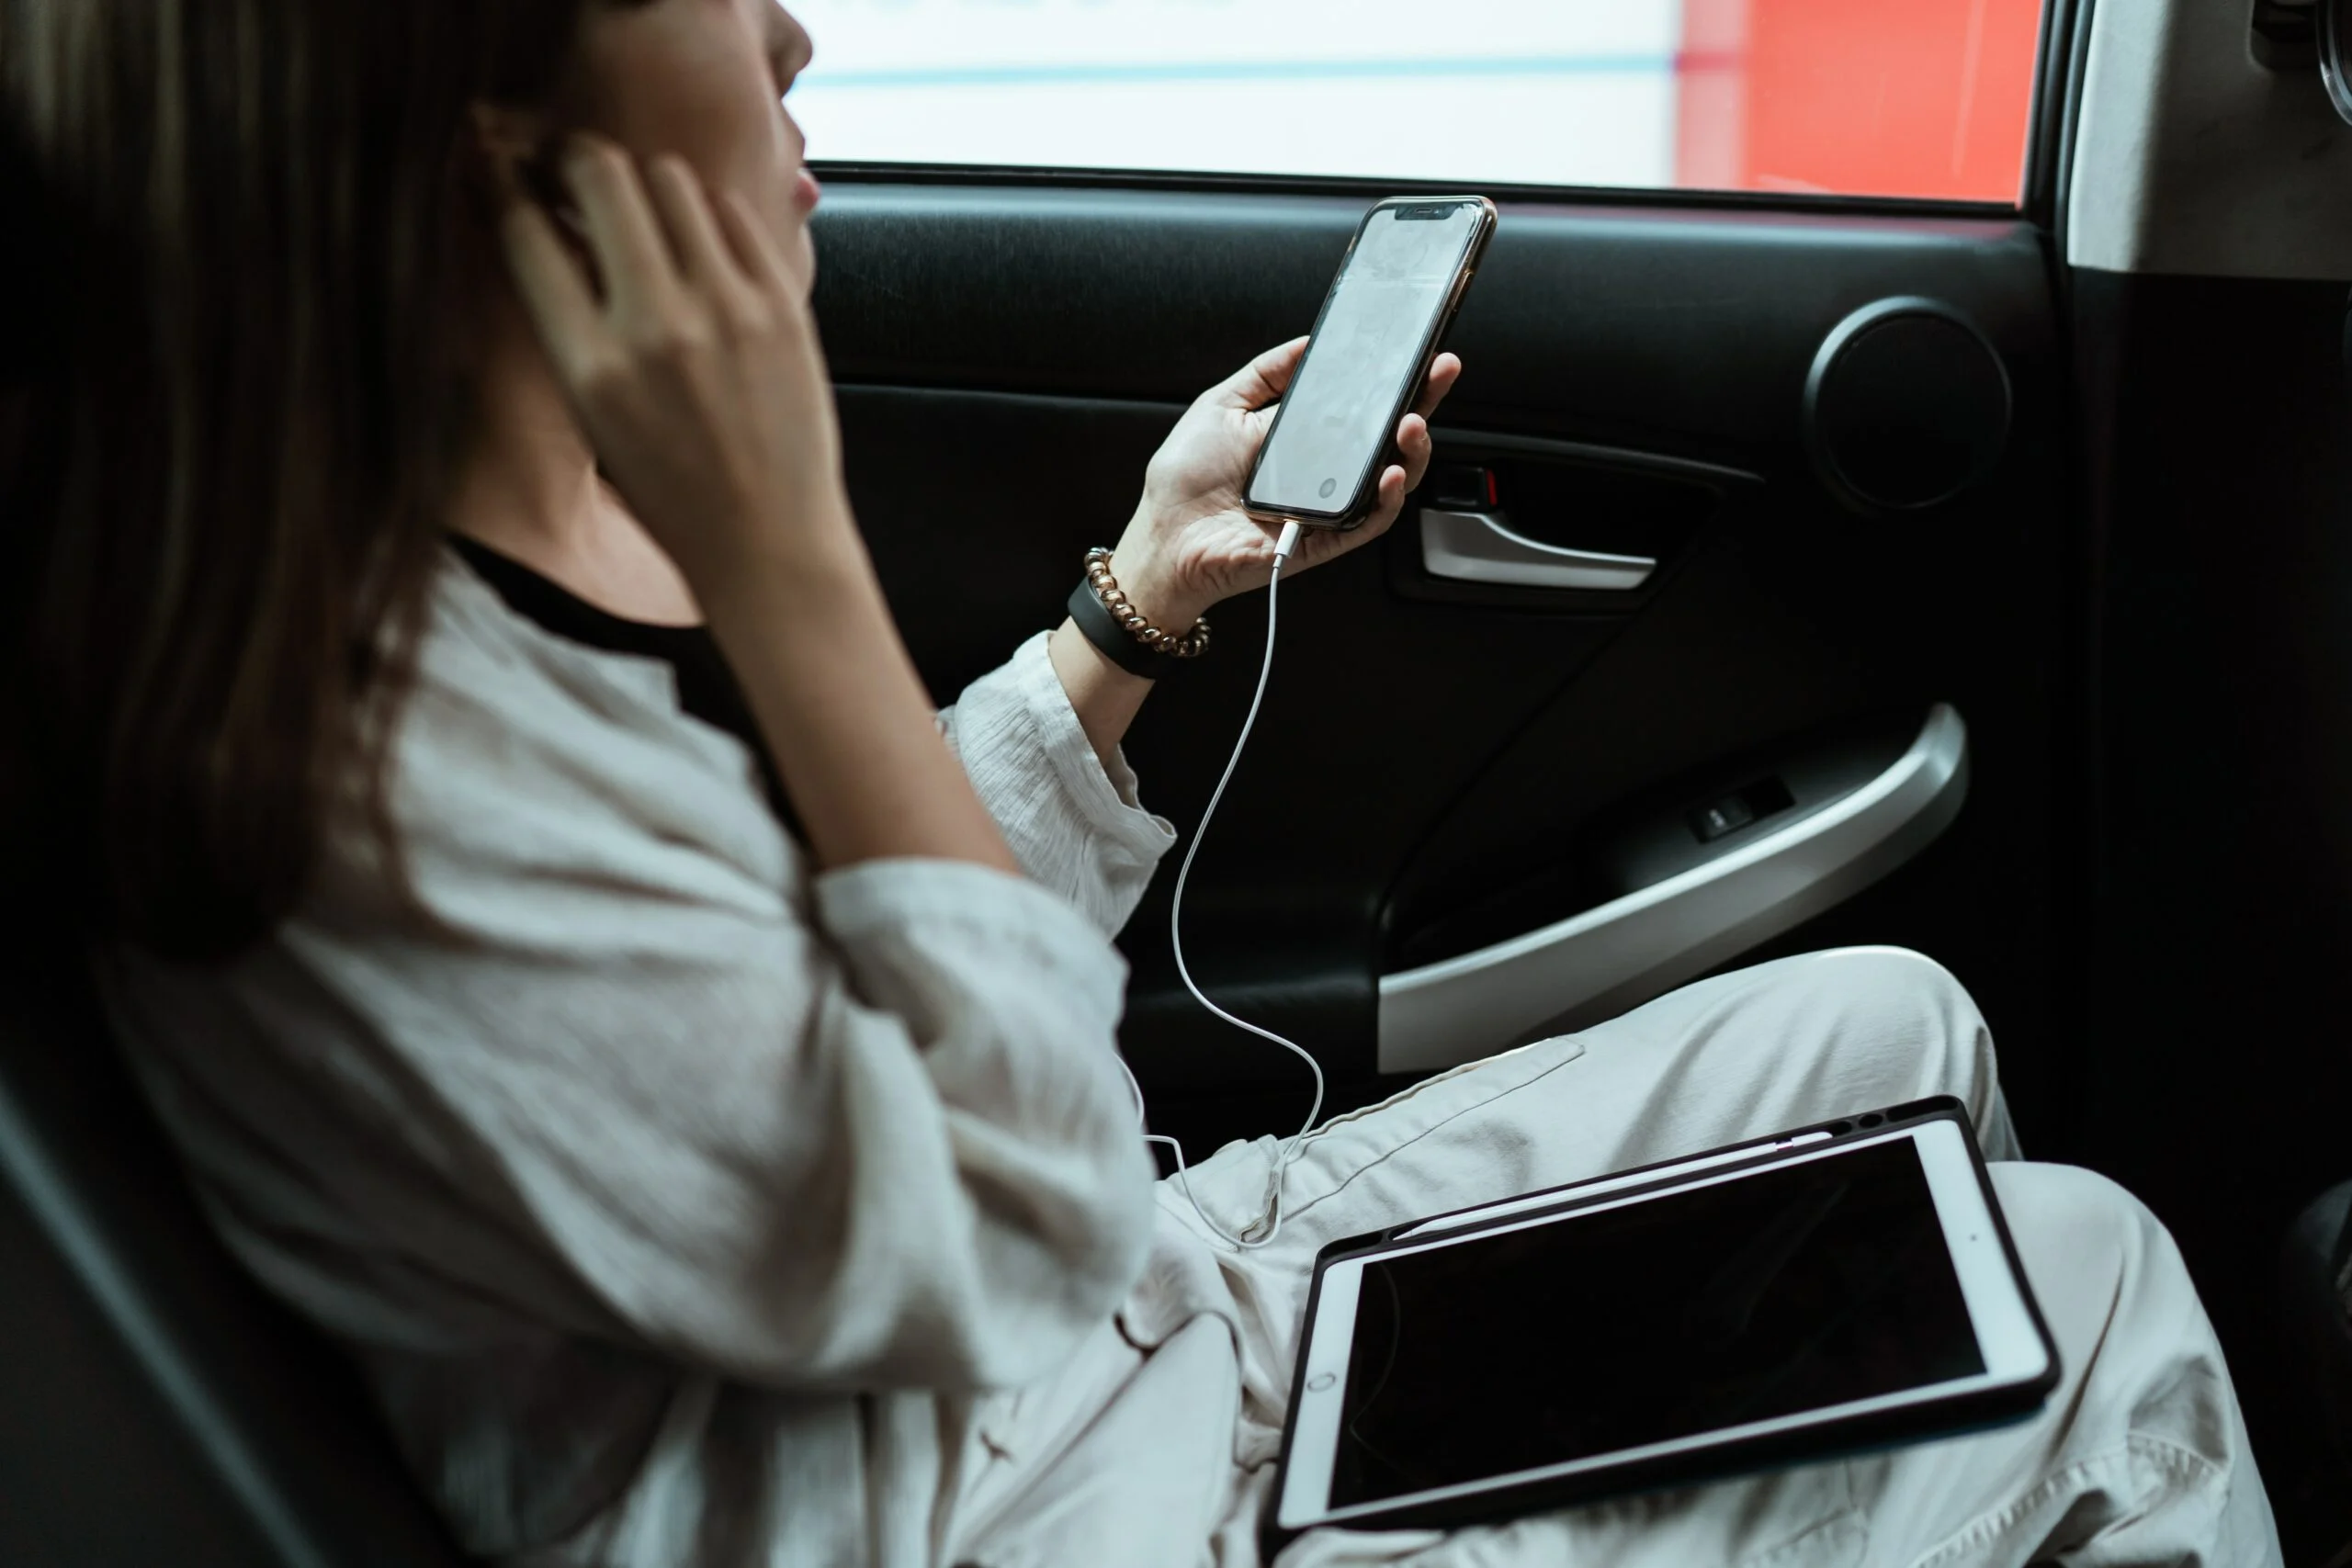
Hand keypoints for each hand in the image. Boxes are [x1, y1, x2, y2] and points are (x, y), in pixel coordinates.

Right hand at [497, 134, 851, 588]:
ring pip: (671, 179)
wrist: (768, 540)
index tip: (507, 170)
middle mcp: (656, 329)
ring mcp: (727, 312)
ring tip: (639, 207)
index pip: (526, 233)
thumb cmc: (673, 491)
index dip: (506, 185)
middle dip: (576, 158)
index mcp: (590, 367)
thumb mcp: (592, 417)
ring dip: (644, 181)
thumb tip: (548, 224)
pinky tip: (696, 237)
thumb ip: (569, 323)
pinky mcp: (782, 308)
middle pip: (601, 175)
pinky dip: (705, 213)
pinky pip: (733, 215)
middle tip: (573, 169)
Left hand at [1103, 338, 1462, 628]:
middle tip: (1439, 373)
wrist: (1164, 539)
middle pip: (1388, 439)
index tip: (1416, 352)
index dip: (1394, 381)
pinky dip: (1384, 501)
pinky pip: (1365, 523)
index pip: (1361, 407)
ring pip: (1389, 482)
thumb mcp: (1221, 405)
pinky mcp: (1321, 541)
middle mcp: (1322, 473)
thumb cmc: (1183, 483)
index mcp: (1304, 439)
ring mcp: (1326, 508)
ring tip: (1412, 423)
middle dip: (1423, 403)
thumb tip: (1307, 342)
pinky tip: (1390, 474)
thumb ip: (1265, 373)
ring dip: (1410, 451)